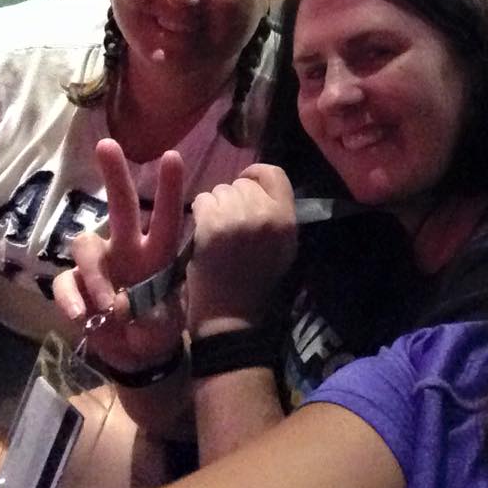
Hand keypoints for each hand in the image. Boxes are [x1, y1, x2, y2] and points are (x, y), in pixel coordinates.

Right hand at [53, 138, 185, 370]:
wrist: (136, 356)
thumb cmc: (157, 329)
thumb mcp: (164, 323)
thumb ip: (147, 312)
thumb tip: (120, 305)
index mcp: (157, 254)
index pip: (167, 217)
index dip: (169, 189)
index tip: (172, 156)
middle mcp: (127, 249)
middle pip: (121, 206)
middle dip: (115, 175)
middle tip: (107, 144)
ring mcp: (99, 265)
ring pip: (86, 246)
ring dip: (96, 278)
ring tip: (110, 310)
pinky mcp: (75, 286)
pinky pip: (65, 282)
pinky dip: (71, 299)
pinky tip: (82, 317)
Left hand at [187, 163, 297, 332]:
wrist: (231, 314)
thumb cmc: (257, 281)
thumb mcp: (284, 246)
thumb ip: (279, 213)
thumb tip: (260, 185)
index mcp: (286, 220)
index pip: (274, 173)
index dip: (256, 174)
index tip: (247, 184)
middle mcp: (265, 215)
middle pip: (244, 183)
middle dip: (234, 198)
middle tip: (230, 222)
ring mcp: (237, 219)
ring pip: (220, 190)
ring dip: (216, 206)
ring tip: (218, 230)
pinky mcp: (211, 226)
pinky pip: (203, 200)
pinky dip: (200, 213)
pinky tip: (204, 232)